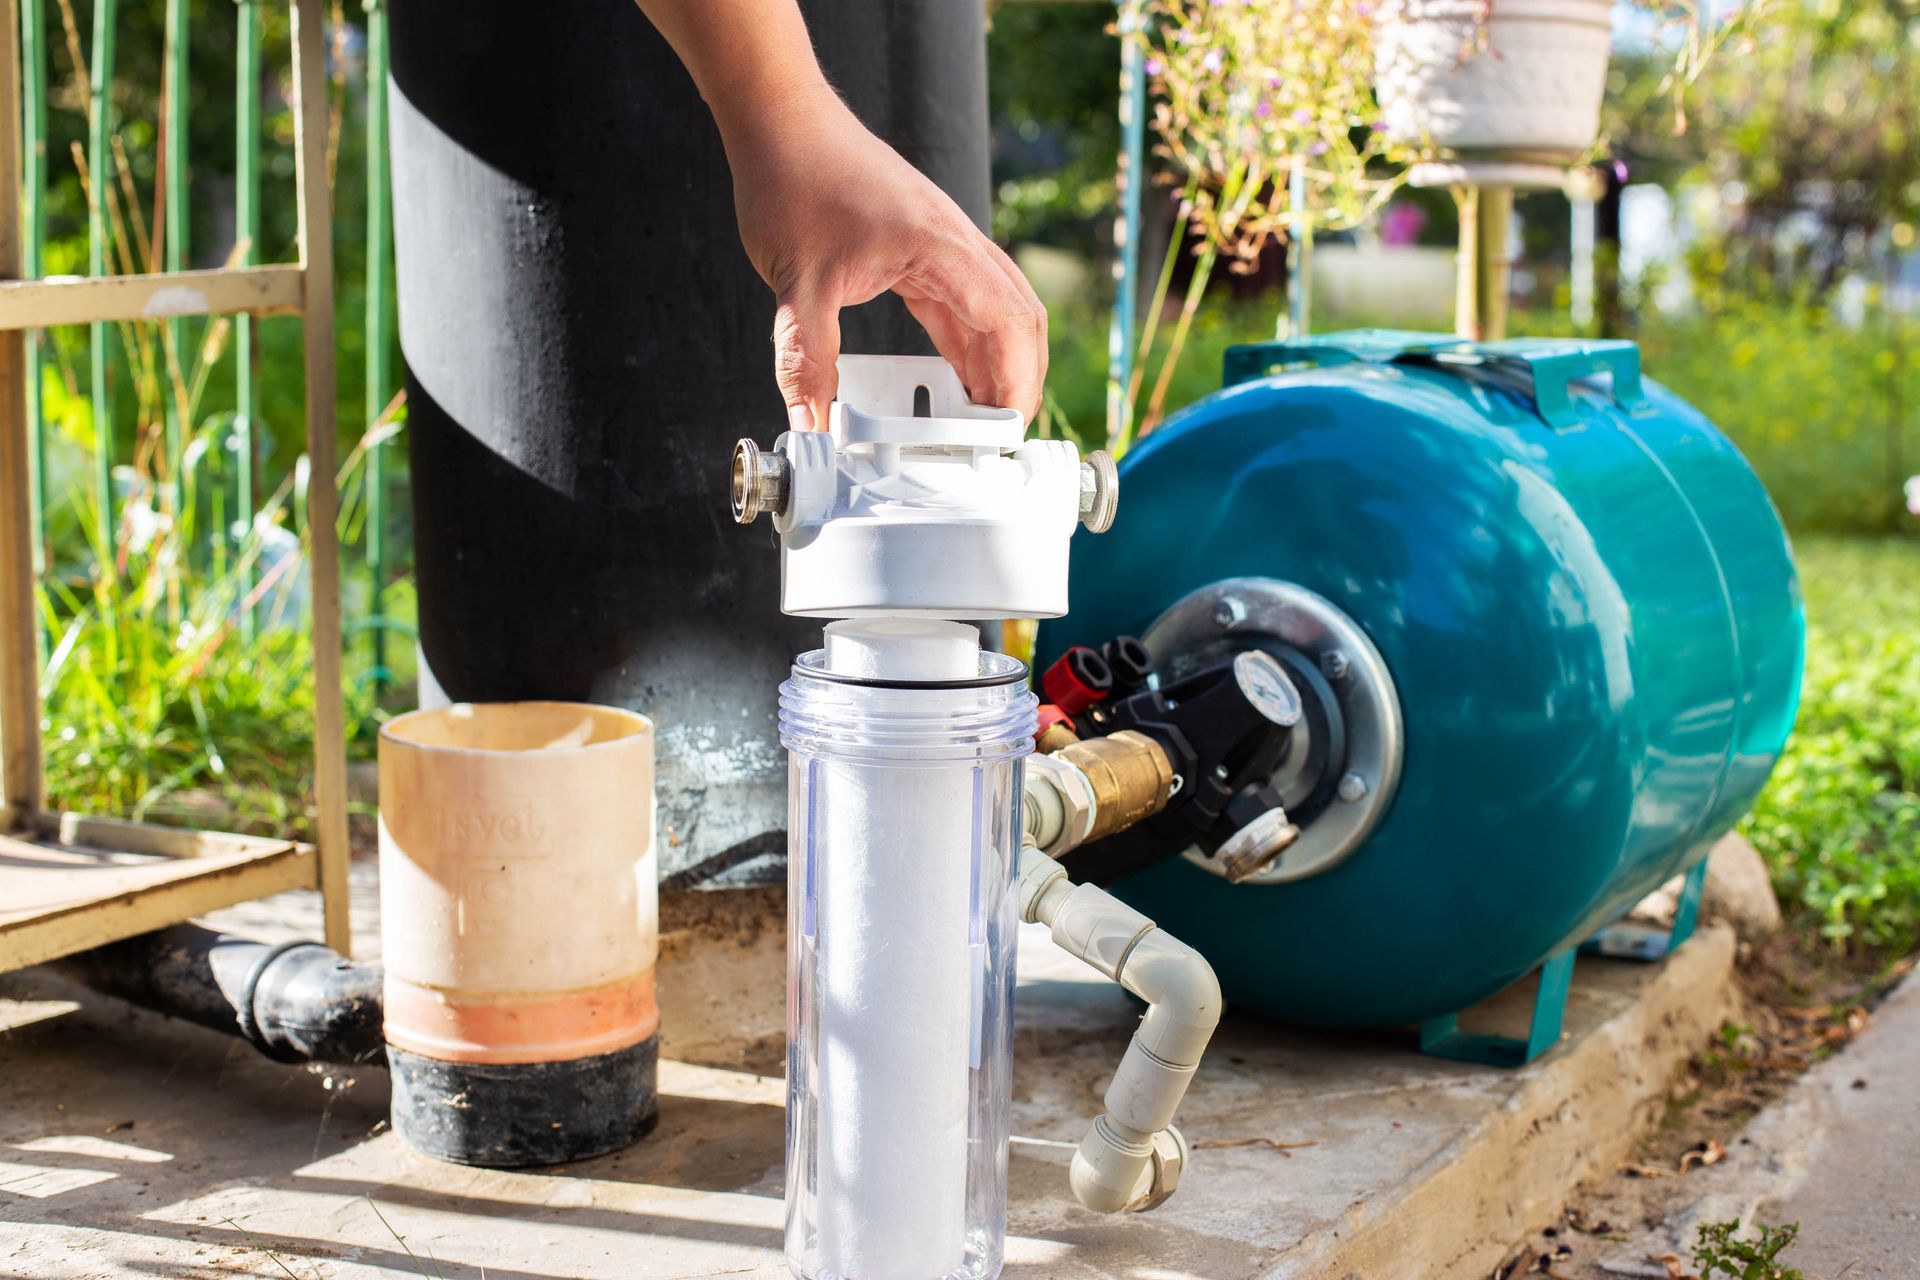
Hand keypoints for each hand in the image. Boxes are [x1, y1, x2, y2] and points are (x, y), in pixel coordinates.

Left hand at [724, 85, 1047, 430]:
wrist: (779, 118)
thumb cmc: (794, 177)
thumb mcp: (797, 283)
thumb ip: (807, 359)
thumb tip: (812, 422)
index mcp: (940, 247)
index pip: (1007, 321)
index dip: (1017, 379)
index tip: (1007, 426)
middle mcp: (954, 242)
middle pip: (1019, 316)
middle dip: (1021, 377)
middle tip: (1003, 433)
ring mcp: (943, 242)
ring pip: (996, 309)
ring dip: (998, 361)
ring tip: (984, 416)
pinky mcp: (924, 245)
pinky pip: (963, 301)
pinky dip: (967, 343)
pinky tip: (955, 375)